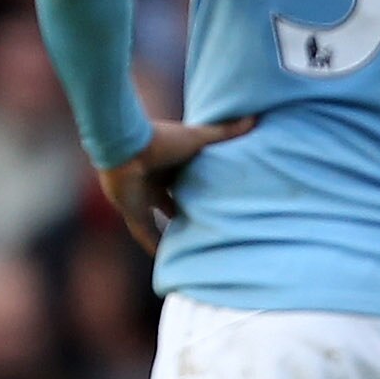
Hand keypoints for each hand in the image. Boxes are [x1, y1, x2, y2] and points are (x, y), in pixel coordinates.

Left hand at [98, 117, 255, 254]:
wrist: (125, 147)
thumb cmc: (161, 140)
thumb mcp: (198, 138)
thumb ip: (224, 132)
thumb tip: (254, 119)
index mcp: (170, 162)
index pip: (187, 178)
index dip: (200, 186)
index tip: (218, 196)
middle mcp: (155, 180)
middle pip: (173, 199)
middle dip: (187, 209)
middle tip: (208, 222)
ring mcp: (142, 197)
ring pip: (159, 218)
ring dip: (172, 229)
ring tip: (192, 244)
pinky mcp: (132, 212)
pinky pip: (144, 234)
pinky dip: (154, 246)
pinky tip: (166, 260)